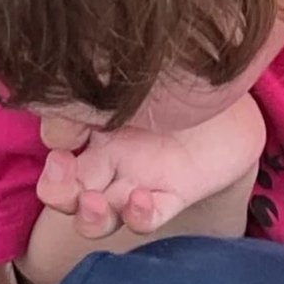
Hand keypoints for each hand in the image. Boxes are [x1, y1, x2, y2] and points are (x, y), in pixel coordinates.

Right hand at [35, 94, 266, 243]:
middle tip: (67, 178)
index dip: (51, 169)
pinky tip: (141, 199)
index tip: (61, 152)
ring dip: (89, 218)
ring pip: (101, 218)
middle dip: (58, 194)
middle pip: (68, 195)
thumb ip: (83, 99)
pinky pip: (149, 219)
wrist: (232, 71)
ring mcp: (141, 179)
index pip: (57, 162)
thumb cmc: (173, 64)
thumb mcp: (117, 74)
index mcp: (92, 129)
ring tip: (94, 202)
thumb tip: (56, 136)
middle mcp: (111, 159)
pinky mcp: (175, 192)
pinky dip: (138, 217)